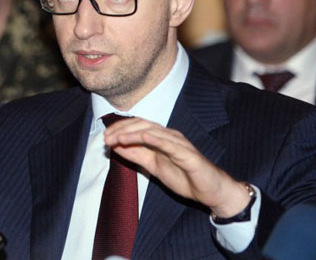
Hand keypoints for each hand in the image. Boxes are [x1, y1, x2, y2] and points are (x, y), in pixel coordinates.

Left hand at [104, 117, 250, 216]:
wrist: (210, 191)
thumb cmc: (184, 176)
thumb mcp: (152, 166)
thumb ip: (136, 156)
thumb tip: (116, 146)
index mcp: (161, 138)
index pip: (137, 126)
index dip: (120, 129)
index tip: (105, 137)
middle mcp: (169, 136)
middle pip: (142, 125)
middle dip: (122, 130)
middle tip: (107, 138)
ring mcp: (179, 144)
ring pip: (153, 131)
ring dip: (133, 133)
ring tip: (117, 138)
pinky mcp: (188, 154)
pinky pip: (170, 144)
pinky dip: (156, 139)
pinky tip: (143, 138)